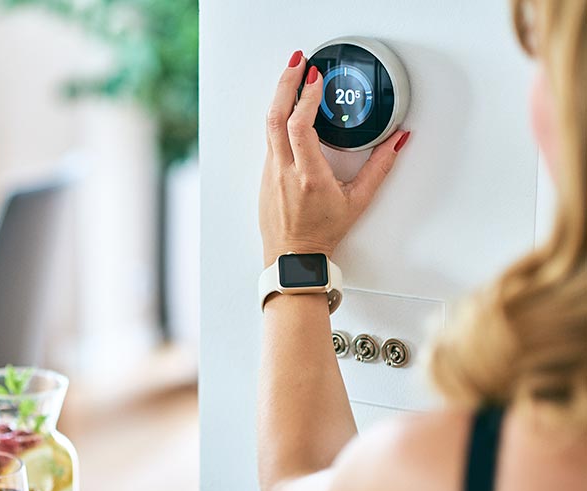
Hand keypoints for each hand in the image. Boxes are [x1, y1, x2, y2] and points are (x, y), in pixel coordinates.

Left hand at [259, 50, 410, 266]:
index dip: (305, 98)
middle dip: (286, 84)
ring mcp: (271, 172)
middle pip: (275, 117)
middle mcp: (284, 171)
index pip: (298, 127)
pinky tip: (288, 105)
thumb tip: (398, 140)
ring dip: (280, 96)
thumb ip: (380, 168)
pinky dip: (278, 115)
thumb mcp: (358, 201)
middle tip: (298, 61)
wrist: (294, 256)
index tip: (315, 78)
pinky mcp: (266, 174)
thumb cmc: (322, 232)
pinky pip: (269, 138)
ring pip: (268, 125)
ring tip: (293, 75)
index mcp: (308, 176)